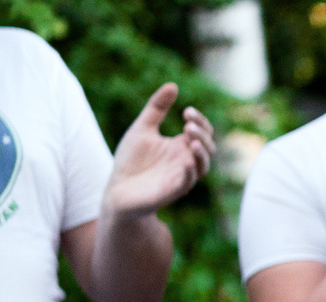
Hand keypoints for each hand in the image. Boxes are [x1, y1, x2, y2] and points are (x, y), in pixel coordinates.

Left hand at [103, 83, 214, 220]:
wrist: (117, 190)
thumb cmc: (131, 161)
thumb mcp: (143, 128)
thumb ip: (157, 108)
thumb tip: (173, 85)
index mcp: (181, 146)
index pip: (203, 132)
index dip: (200, 121)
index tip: (186, 111)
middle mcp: (185, 161)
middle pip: (208, 147)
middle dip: (202, 134)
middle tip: (188, 124)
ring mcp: (181, 177)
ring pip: (203, 166)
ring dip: (201, 151)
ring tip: (191, 137)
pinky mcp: (172, 191)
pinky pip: (187, 182)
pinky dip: (189, 171)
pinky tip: (186, 160)